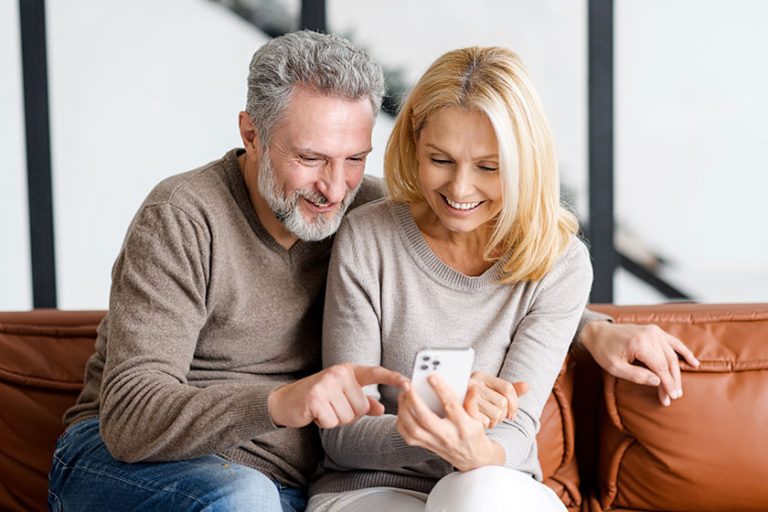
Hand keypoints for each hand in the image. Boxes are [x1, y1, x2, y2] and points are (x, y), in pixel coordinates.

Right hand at [268, 364, 406, 428]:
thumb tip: (381, 408)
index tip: (408, 382)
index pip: (374, 373)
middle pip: (361, 407)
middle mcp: (339, 374)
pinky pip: (333, 422)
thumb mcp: (342, 396)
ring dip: (335, 419)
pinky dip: (325, 423)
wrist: (286, 401)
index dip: (392, 377)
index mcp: (348, 371)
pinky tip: (316, 414)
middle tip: (331, 406)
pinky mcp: (316, 398)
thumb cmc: (318, 398)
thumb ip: (362, 401)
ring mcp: (326, 384)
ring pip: (348, 417)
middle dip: (348, 414)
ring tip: (323, 409)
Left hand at [396, 374, 504, 470]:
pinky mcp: (426, 446)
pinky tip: (402, 409)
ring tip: (403, 394)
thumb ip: (472, 401)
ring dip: (404, 410)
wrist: (472, 458)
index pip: (450, 405)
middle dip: (413, 400)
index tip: (431, 377)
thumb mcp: (478, 417)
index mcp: (463, 425)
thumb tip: (470, 384)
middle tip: (407, 385)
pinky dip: (401, 422)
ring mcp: (435, 443)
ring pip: (413, 429)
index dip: (440, 390)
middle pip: (425, 418)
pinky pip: (408, 436)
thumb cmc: (474, 434)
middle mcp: (447, 435)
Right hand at [465, 372, 527, 427]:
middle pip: (503, 403)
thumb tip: (527, 386)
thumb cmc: (474, 404)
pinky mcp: (464, 411)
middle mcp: (474, 383)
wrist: (450, 411)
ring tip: (484, 419)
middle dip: (501, 415)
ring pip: (496, 414)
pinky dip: (484, 426)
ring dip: (493, 421)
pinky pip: (486, 422)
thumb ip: (510, 391)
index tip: (512, 415)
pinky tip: (477, 423)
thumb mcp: (491, 393)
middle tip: (491, 416)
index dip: (514, 404)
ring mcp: (468, 396)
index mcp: (481, 376)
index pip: (508, 388)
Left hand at [580, 321, 699, 405]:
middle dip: (672, 381)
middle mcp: (650, 335)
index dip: (667, 384)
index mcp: (640, 344)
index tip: (669, 398)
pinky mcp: (655, 331)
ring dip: (677, 372)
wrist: (598, 333)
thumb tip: (658, 381)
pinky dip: (684, 352)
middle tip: (673, 397)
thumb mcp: (614, 367)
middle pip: (668, 362)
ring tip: (679, 388)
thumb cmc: (603, 351)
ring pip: (672, 354)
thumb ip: (636, 375)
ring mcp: (654, 331)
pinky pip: (674, 342)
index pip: (660, 367)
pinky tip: (694, 363)